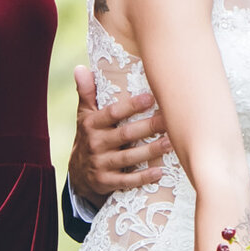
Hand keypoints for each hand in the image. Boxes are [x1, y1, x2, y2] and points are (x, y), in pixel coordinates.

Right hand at [68, 66, 169, 207]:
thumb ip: (86, 92)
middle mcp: (95, 144)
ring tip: (171, 143)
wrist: (78, 173)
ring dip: (151, 150)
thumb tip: (80, 67)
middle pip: (125, 134)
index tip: (150, 98)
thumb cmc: (90, 136)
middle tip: (170, 120)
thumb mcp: (84, 115)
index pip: (112, 114)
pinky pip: (126, 180)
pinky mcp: (106, 183)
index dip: (130, 106)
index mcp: (91, 124)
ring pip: (128, 157)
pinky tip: (160, 171)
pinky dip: (143, 177)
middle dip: (148, 127)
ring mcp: (100, 164)